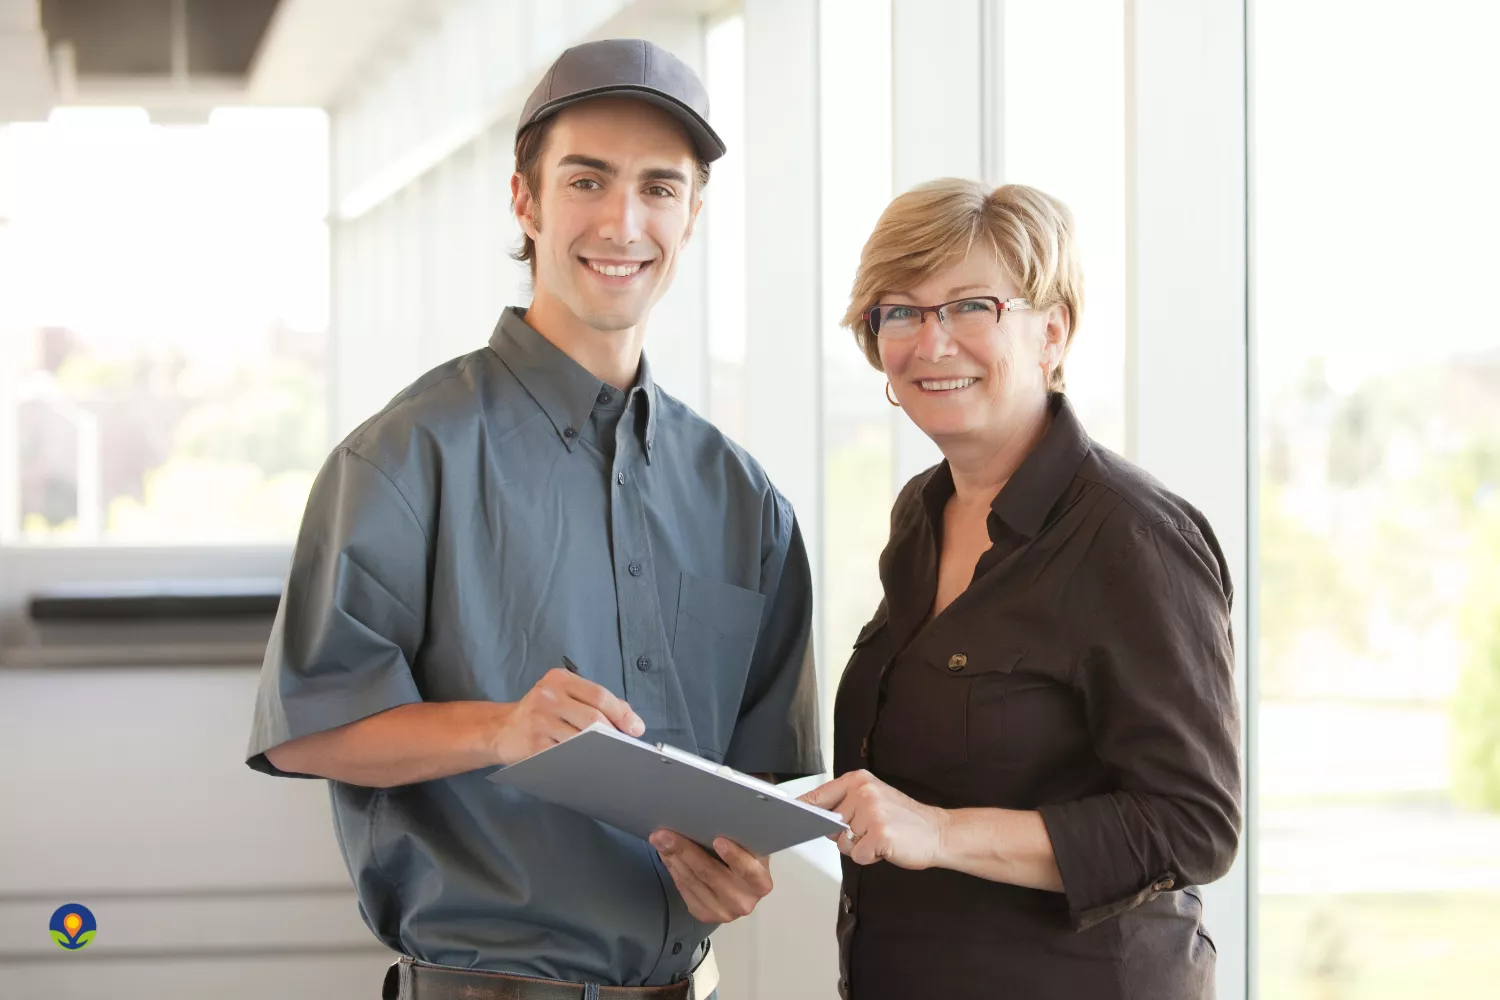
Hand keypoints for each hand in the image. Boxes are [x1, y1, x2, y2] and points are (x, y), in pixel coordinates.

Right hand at [493, 668, 644, 765]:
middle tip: (626, 745)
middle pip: (593, 717)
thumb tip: (629, 718)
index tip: (636, 729)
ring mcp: (539, 720)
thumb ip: (593, 701)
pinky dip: (582, 759)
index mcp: (559, 679)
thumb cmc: (541, 712)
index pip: (599, 695)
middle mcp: (548, 696)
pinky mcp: (534, 744)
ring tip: (611, 754)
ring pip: (581, 738)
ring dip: (601, 749)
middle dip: (615, 733)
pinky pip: (566, 754)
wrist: (502, 729)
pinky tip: (590, 762)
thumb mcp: (563, 695)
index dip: (622, 713)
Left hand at [649, 831, 772, 923]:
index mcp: (760, 882)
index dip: (734, 856)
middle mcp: (744, 902)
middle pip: (711, 874)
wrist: (741, 884)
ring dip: (673, 858)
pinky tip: (665, 854)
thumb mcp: (749, 846)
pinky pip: (684, 890)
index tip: (718, 840)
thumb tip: (710, 817)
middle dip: (685, 851)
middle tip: (666, 834)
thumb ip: (739, 837)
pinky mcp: (705, 915)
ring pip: (692, 882)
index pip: (749, 870)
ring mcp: (724, 912)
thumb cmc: (745, 855)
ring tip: (659, 840)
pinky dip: (673, 869)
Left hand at [800, 770, 947, 869]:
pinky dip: (870, 858)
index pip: (820, 794)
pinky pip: (857, 855)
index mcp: (859, 780)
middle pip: (831, 824)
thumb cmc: (904, 819)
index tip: (788, 812)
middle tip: (873, 829)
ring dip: (860, 847)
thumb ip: (845, 805)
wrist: (938, 832)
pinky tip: (886, 847)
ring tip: (881, 838)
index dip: (803, 807)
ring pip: (843, 842)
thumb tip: (818, 819)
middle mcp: (864, 792)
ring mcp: (872, 812)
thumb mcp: (874, 800)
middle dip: (847, 834)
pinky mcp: (880, 834)